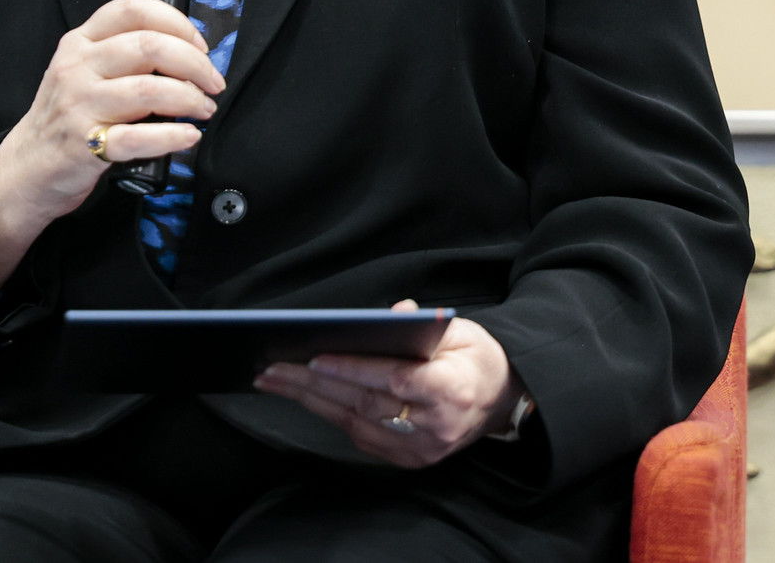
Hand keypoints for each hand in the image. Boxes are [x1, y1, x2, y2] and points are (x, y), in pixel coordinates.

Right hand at [0, 0, 222, 287]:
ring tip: (204, 109)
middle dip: (195, 64)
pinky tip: (188, 137)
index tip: (200, 45)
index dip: (177, 22)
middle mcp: (78, 67)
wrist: (26, 168)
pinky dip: (172, 136)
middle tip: (213, 83)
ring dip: (190, 99)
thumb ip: (122, 54)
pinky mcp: (85, 144)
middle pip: (149, 47)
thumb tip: (187, 53)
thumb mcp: (83, 71)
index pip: (133, 9)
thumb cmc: (67, 117)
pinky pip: (139, 137)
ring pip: (149, 90)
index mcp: (81, 42)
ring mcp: (79, 105)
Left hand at [253, 300, 525, 468]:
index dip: (354, 371)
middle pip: (365, 404)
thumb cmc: (476, 359)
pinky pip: (360, 437)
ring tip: (274, 379)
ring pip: (355, 423)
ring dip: (310, 400)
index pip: (395, 381)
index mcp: (453, 388)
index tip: (316, 359)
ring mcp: (421, 450)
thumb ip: (423, 324)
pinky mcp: (409, 461)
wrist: (501, 401)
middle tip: (272, 367)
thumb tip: (390, 314)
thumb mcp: (461, 331)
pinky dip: (330, 413)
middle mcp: (436, 426)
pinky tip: (303, 396)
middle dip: (313, 384)